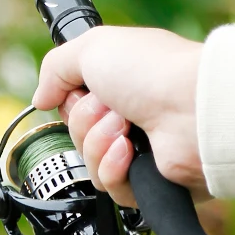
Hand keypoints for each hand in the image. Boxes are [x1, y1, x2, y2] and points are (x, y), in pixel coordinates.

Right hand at [31, 27, 206, 207]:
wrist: (194, 110)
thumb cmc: (153, 71)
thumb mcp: (91, 47)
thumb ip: (55, 68)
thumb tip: (40, 98)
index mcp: (119, 83)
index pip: (74, 104)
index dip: (72, 101)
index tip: (81, 91)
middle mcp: (130, 115)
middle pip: (77, 134)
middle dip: (86, 121)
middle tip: (111, 108)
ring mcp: (141, 149)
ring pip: (89, 163)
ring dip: (99, 144)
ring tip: (125, 129)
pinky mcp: (150, 181)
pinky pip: (110, 187)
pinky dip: (114, 168)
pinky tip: (130, 152)